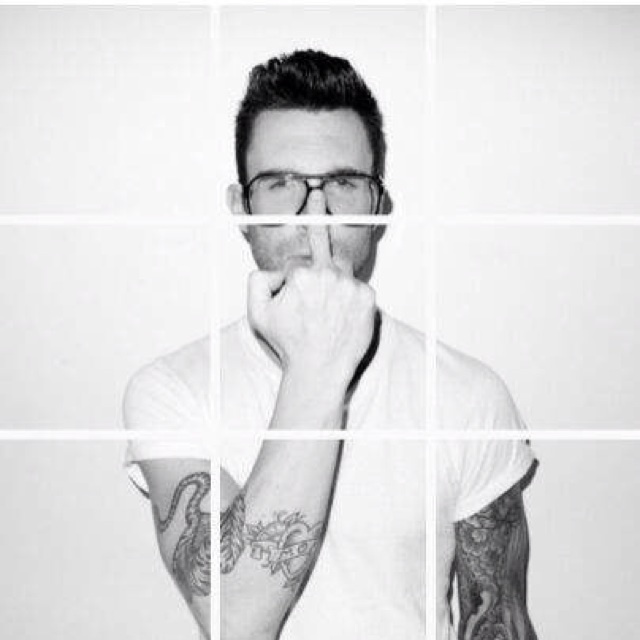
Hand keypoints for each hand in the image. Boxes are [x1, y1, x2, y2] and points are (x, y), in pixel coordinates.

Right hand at [248, 226, 375, 388]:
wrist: (320, 370)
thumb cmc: (290, 344)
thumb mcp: (258, 313)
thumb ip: (256, 281)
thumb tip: (275, 270)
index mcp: (302, 275)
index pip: (296, 262)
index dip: (290, 279)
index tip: (293, 285)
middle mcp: (328, 275)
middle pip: (323, 251)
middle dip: (319, 236)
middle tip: (318, 199)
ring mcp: (351, 286)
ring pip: (342, 268)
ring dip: (335, 277)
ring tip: (328, 300)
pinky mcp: (368, 297)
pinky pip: (358, 286)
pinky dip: (350, 296)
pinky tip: (341, 315)